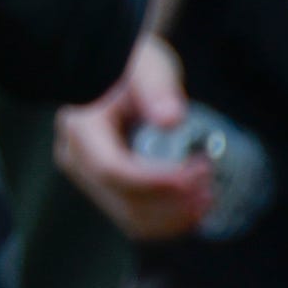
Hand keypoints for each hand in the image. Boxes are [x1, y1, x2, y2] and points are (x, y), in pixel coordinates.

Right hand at [55, 35, 214, 240]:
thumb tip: (171, 118)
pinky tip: (195, 207)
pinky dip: (168, 221)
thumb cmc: (131, 65)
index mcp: (80, 130)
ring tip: (208, 195)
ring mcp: (89, 180)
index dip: (157, 180)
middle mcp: (77, 161)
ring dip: (174, 216)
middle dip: (173, 199)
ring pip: (131, 219)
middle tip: (210, 177)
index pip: (113, 170)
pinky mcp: (107, 191)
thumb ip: (156, 88)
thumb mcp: (145, 67)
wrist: (115, 74)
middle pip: (124, 200)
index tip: (198, 170)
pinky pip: (135, 220)